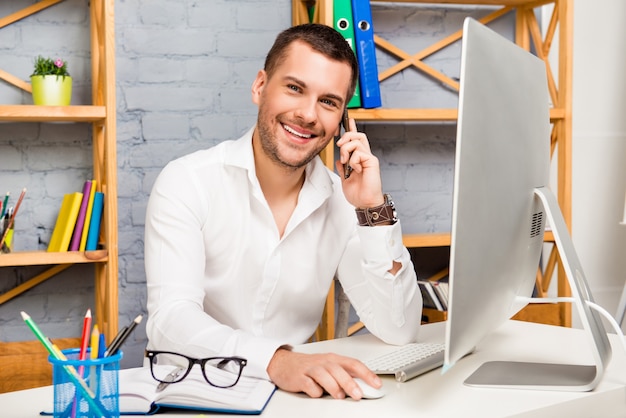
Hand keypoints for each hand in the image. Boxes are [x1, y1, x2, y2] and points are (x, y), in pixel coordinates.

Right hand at [267, 348, 381, 399]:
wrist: (283, 363)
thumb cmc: (309, 366)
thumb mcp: (328, 367)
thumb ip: (344, 374)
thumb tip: (363, 385)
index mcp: (333, 359)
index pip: (354, 364)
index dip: (366, 374)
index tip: (377, 384)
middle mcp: (323, 362)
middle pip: (339, 370)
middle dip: (350, 383)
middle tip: (358, 394)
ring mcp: (311, 369)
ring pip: (325, 376)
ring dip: (334, 386)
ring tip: (339, 396)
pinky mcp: (299, 377)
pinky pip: (309, 384)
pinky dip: (314, 390)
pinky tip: (317, 392)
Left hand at [335, 118, 384, 207]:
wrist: (365, 202)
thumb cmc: (358, 193)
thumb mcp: (344, 179)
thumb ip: (342, 168)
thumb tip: (338, 160)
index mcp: (359, 159)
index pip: (356, 140)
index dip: (352, 129)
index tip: (349, 120)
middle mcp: (365, 156)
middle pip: (358, 135)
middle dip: (346, 136)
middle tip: (339, 145)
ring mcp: (369, 158)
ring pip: (356, 141)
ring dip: (346, 150)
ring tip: (346, 163)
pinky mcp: (372, 161)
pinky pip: (359, 153)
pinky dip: (353, 161)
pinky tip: (356, 170)